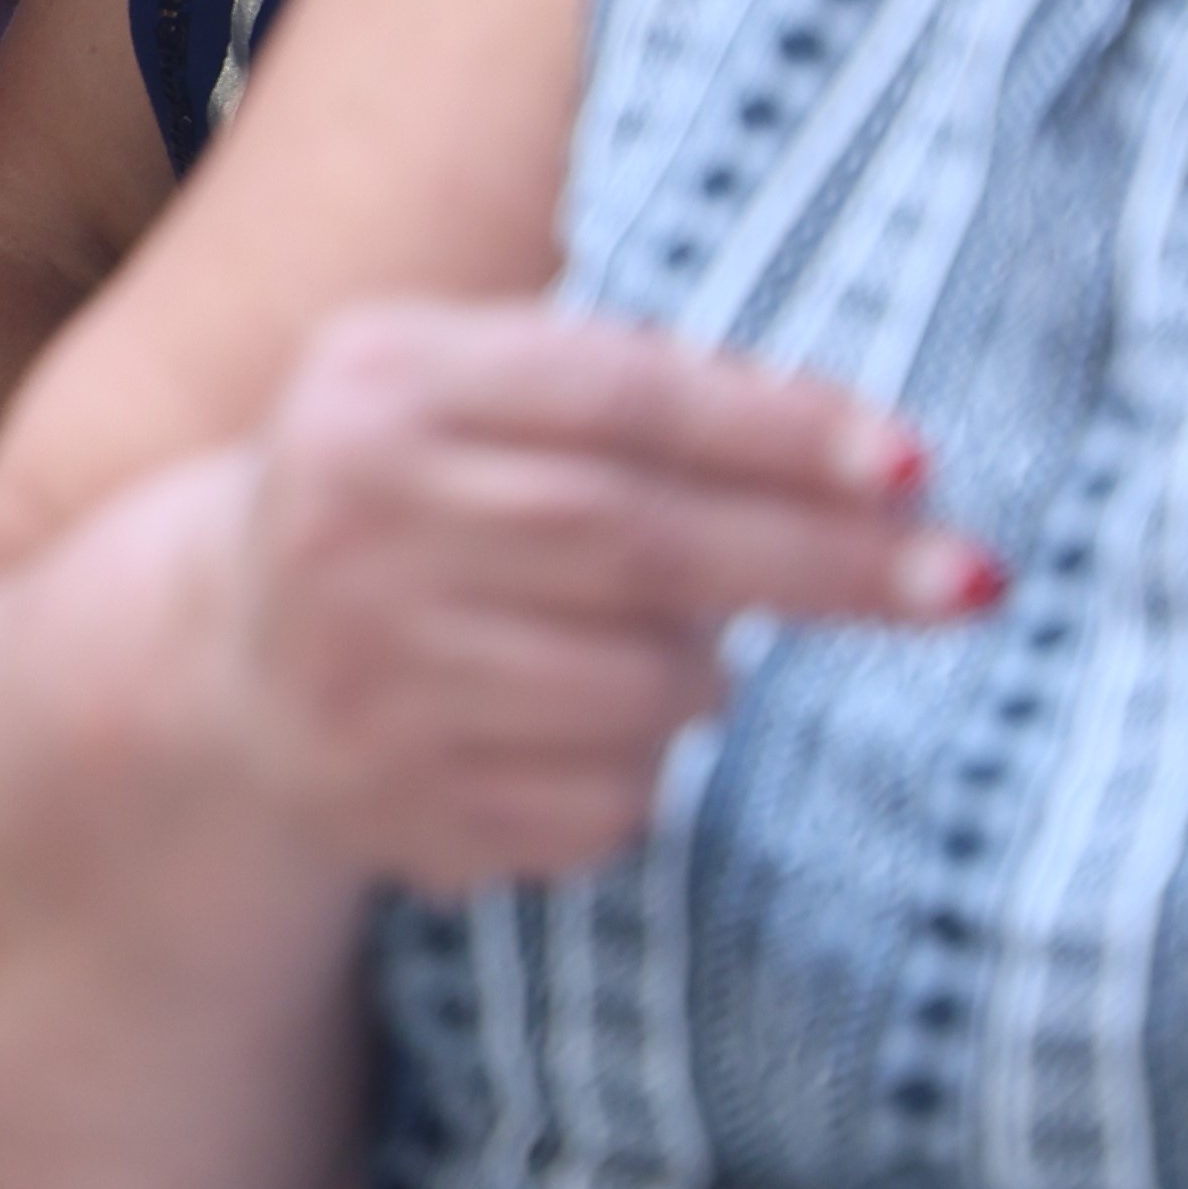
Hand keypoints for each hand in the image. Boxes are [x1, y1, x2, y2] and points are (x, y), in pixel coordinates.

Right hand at [218, 301, 994, 897]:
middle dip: (822, 563)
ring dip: (710, 676)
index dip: (774, 430)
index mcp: (375, 390)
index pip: (612, 398)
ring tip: (682, 650)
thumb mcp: (467, 385)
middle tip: (965, 581)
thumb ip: (634, 385)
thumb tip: (873, 460)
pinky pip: (598, 802)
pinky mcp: (389, 803)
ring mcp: (362, 678)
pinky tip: (590, 730)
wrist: (222, 655)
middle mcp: (349, 528)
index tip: (914, 465)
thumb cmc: (406, 490)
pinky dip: (643, 771)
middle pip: (636, 542)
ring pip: (634, 690)